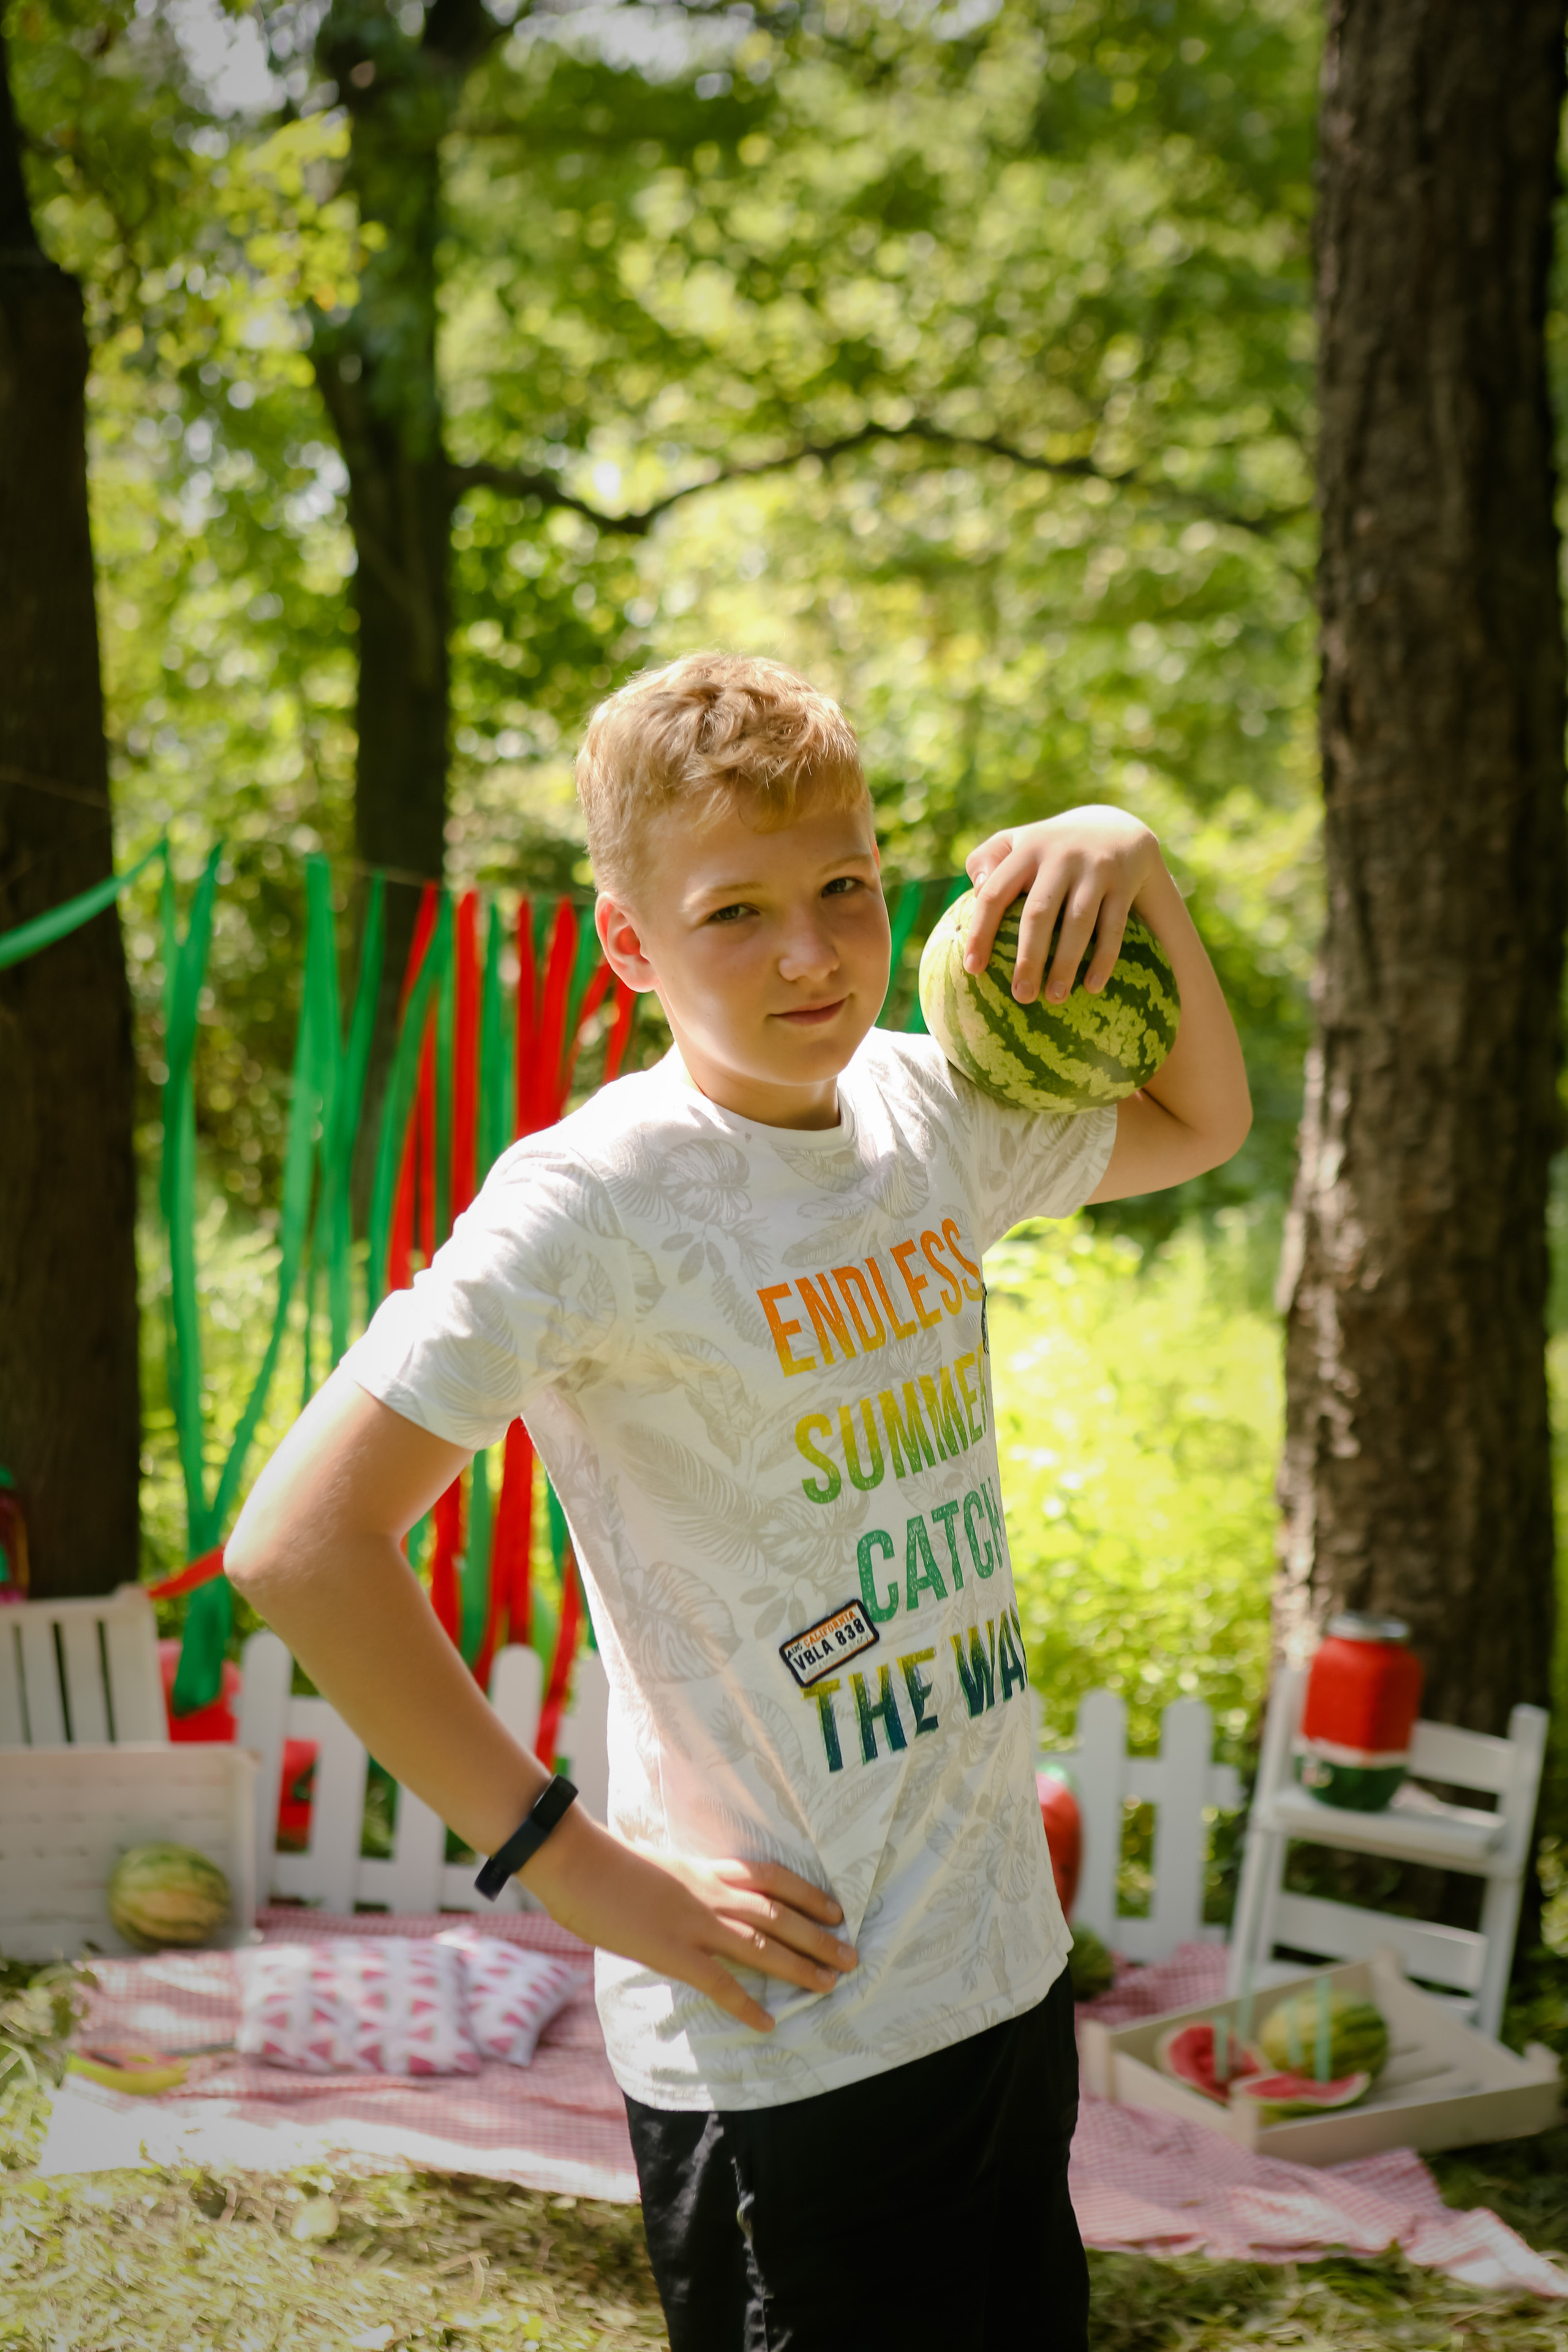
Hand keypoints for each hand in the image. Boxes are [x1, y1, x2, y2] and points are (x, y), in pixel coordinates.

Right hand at [529, 1812, 858, 2033]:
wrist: (578, 1861)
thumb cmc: (608, 1862)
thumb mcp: (658, 1866)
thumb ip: (683, 1883)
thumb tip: (690, 1899)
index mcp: (707, 1869)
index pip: (771, 1878)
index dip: (808, 1894)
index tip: (835, 1908)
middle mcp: (712, 1893)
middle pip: (779, 1915)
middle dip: (819, 1936)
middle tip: (851, 1956)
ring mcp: (695, 1923)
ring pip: (761, 1946)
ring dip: (799, 1967)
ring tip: (830, 1984)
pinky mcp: (674, 1951)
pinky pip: (720, 1983)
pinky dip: (746, 2005)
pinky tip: (768, 2024)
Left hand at [963, 807, 1160, 1004]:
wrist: (1115, 827)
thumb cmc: (1049, 848)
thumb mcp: (1016, 842)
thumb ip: (985, 860)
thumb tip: (976, 892)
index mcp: (1027, 850)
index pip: (995, 893)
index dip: (982, 931)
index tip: (972, 970)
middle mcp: (1060, 857)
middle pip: (1039, 913)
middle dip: (1028, 958)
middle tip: (1020, 996)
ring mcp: (1094, 869)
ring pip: (1078, 922)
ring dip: (1066, 962)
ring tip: (1054, 998)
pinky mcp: (1122, 882)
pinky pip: (1113, 926)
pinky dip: (1104, 958)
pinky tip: (1091, 987)